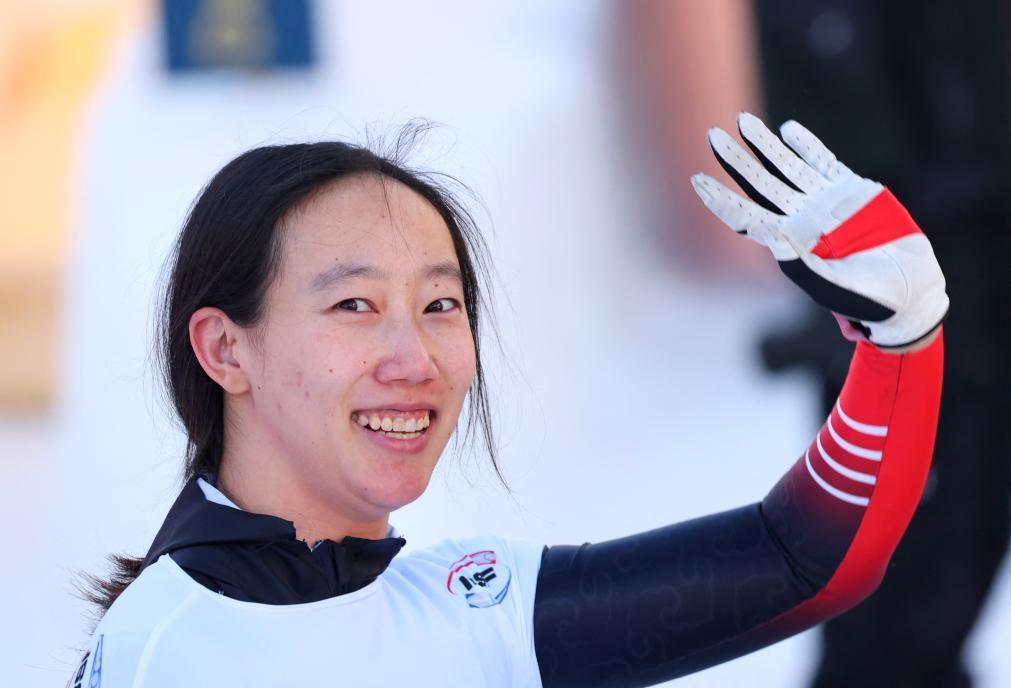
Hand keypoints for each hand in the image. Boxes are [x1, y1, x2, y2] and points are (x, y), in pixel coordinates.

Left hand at [690, 113, 947, 348]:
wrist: (909, 289)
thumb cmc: (867, 298)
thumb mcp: (832, 288)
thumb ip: (803, 268)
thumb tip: (774, 241)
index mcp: (788, 243)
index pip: (745, 216)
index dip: (720, 198)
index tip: (697, 179)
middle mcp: (800, 219)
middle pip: (759, 183)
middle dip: (735, 160)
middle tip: (712, 135)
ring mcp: (824, 202)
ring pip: (786, 166)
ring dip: (764, 144)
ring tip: (742, 120)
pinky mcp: (851, 190)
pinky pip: (823, 161)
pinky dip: (806, 145)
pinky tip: (787, 130)